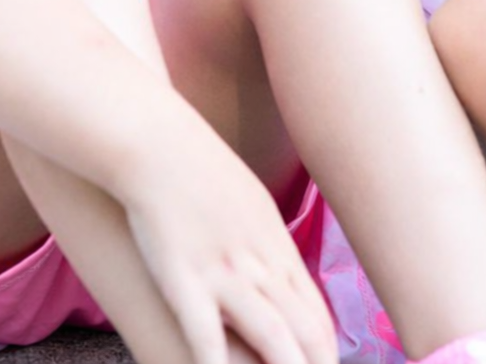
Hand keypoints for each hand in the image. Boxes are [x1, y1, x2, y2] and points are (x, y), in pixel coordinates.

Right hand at [124, 124, 335, 363]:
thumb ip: (267, 243)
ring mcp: (224, 271)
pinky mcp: (185, 278)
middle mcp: (259, 262)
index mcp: (275, 244)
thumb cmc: (199, 170)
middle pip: (303, 328)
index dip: (326, 348)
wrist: (159, 143)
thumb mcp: (249, 202)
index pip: (315, 310)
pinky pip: (206, 334)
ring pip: (272, 334)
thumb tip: (282, 273)